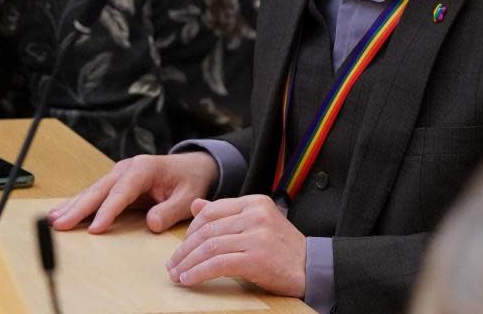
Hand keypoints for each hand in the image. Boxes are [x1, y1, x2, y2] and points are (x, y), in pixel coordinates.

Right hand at [47, 152, 218, 233]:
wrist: (191, 166)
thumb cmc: (189, 181)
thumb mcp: (188, 197)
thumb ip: (171, 210)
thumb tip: (152, 224)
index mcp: (145, 169)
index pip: (122, 192)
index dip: (108, 210)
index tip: (96, 228)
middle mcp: (127, 168)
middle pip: (100, 189)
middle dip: (80, 208)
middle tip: (61, 224)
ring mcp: (118, 174)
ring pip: (92, 191)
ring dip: (72, 206)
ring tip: (53, 220)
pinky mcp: (114, 182)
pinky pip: (93, 194)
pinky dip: (77, 204)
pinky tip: (60, 213)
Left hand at [165, 195, 305, 297]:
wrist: (311, 267)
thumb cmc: (282, 248)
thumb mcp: (256, 223)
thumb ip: (226, 213)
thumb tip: (196, 204)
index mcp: (254, 202)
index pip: (212, 211)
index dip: (191, 229)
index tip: (182, 246)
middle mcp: (255, 215)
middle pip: (207, 229)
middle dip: (184, 249)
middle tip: (172, 264)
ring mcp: (256, 235)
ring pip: (209, 247)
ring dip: (188, 263)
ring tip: (177, 275)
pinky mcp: (256, 258)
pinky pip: (218, 264)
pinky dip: (199, 273)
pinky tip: (189, 280)